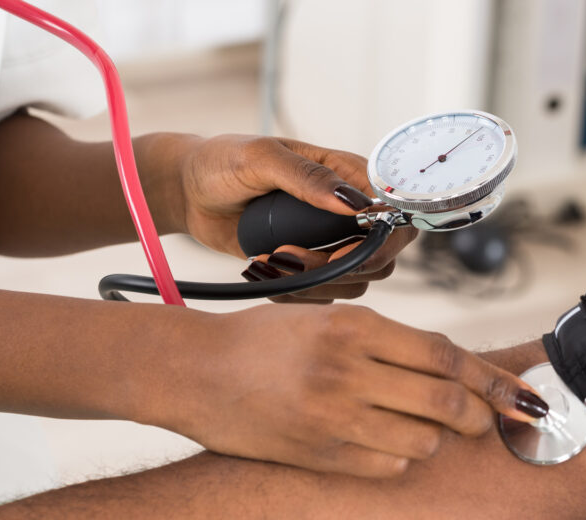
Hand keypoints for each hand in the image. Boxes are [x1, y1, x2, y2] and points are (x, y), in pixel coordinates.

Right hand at [149, 304, 549, 476]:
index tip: (523, 395)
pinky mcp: (318, 454)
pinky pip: (388, 468)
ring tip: (424, 428)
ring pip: (423, 441)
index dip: (492, 379)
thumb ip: (388, 341)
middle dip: (480, 416)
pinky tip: (387, 445)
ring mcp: (332, 415)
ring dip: (436, 439)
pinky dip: (401, 460)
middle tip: (485, 421)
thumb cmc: (265, 339)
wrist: (195, 370)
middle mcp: (348, 369)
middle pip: (446, 401)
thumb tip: (453, 367)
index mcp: (355, 326)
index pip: (446, 354)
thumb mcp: (328, 318)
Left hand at [170, 134, 416, 298]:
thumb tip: (353, 204)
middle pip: (383, 256)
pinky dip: (297, 294)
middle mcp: (348, 212)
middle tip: (290, 255)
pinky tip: (266, 271)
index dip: (381, 239)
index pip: (395, 211)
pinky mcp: (311, 268)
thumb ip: (307, 177)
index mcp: (347, 175)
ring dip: (315, 282)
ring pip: (356, 282)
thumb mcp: (260, 158)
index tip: (340, 250)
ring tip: (271, 260)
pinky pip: (325, 296)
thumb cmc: (223, 162)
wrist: (190, 193)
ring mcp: (331, 243)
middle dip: (342, 267)